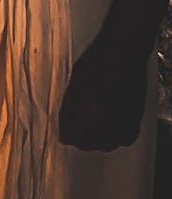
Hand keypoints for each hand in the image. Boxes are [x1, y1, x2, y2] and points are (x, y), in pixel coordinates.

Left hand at [58, 33, 148, 150]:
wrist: (123, 53)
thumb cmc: (96, 62)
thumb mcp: (74, 83)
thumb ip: (68, 108)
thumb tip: (63, 125)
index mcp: (88, 113)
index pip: (71, 136)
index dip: (65, 133)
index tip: (63, 130)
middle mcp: (107, 122)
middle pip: (88, 144)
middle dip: (78, 139)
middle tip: (74, 128)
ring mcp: (123, 122)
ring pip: (107, 145)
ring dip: (96, 141)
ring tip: (90, 129)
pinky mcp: (135, 118)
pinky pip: (125, 139)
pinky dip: (116, 138)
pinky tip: (110, 129)